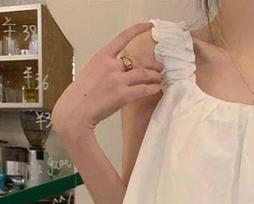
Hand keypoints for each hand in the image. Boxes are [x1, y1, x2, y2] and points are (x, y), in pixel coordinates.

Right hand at [52, 21, 163, 137]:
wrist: (76, 110)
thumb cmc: (82, 94)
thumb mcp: (92, 72)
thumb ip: (107, 68)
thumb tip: (122, 72)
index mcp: (102, 56)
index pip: (122, 38)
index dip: (137, 30)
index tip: (148, 26)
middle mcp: (111, 65)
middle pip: (137, 61)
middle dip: (151, 65)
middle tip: (160, 68)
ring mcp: (117, 80)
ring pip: (143, 74)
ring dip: (155, 76)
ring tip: (160, 79)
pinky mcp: (123, 95)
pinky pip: (144, 89)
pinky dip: (153, 89)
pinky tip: (157, 89)